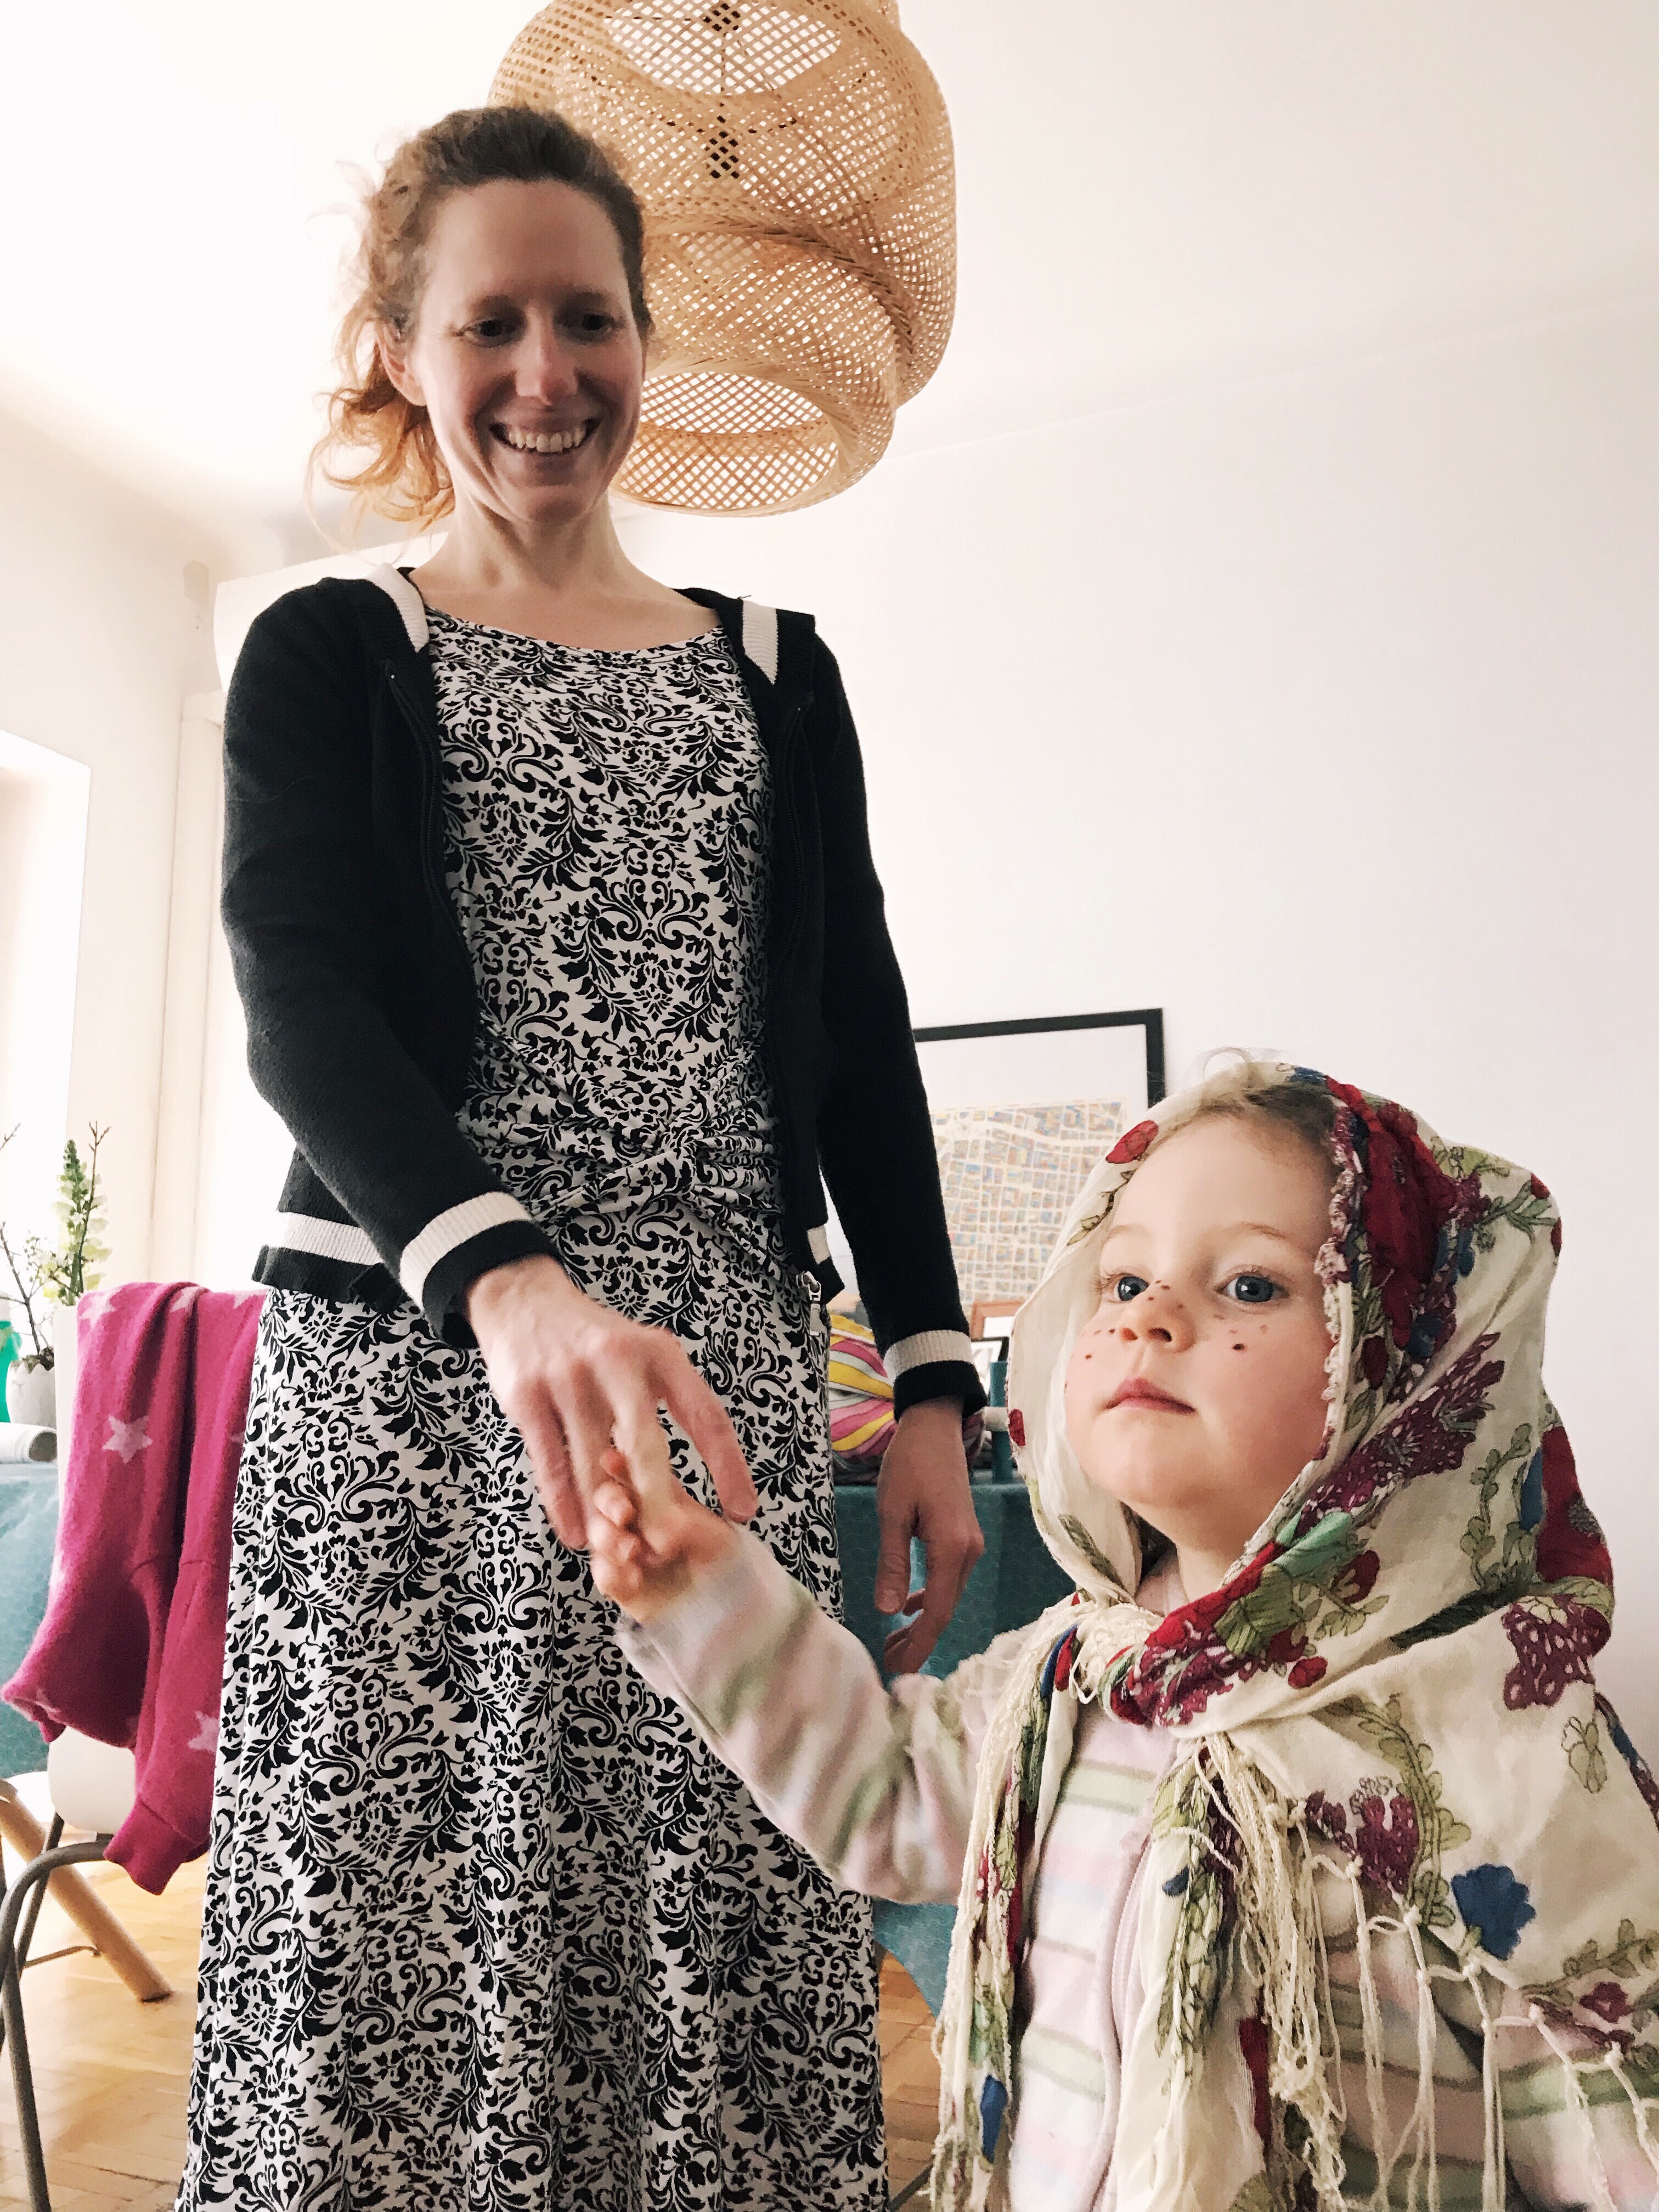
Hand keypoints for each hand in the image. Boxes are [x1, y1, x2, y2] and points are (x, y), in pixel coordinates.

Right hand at [466, 1254, 757, 1550]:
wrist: (525, 1301)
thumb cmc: (596, 1342)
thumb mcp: (644, 1352)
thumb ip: (672, 1398)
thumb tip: (712, 1463)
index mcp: (659, 1354)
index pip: (706, 1415)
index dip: (728, 1466)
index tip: (743, 1510)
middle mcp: (617, 1362)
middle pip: (646, 1443)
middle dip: (658, 1501)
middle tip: (668, 1543)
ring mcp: (568, 1378)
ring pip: (592, 1463)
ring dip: (605, 1513)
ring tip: (618, 1549)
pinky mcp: (527, 1396)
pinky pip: (550, 1463)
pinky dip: (564, 1505)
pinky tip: (576, 1532)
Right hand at [590, 1440, 737, 1623]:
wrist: (725, 1614)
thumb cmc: (727, 1567)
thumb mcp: (718, 1539)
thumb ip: (688, 1526)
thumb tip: (661, 1525)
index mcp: (664, 1498)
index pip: (637, 1473)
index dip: (621, 1465)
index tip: (613, 1461)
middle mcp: (641, 1520)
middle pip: (608, 1498)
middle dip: (609, 1500)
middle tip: (623, 1512)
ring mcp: (627, 1548)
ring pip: (598, 1532)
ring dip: (607, 1537)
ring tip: (631, 1550)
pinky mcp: (620, 1581)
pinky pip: (602, 1571)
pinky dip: (611, 1572)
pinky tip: (633, 1577)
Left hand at [874, 1399, 983, 1673]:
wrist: (935, 1427)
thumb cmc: (910, 1464)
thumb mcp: (892, 1512)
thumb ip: (892, 1562)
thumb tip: (888, 1610)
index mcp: (952, 1547)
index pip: (938, 1610)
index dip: (920, 1643)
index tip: (899, 1669)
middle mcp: (968, 1551)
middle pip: (945, 1608)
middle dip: (918, 1640)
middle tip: (888, 1664)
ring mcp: (969, 1545)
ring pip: (947, 1595)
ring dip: (922, 1621)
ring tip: (893, 1644)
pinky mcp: (962, 1537)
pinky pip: (947, 1578)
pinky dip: (928, 1597)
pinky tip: (908, 1608)